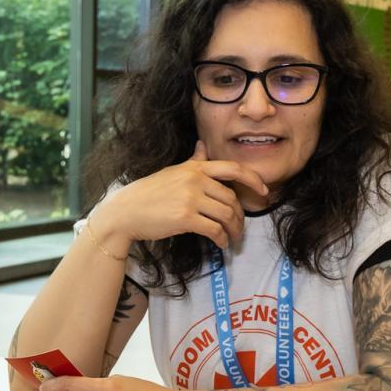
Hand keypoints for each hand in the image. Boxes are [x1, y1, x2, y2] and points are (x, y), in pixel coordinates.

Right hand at [92, 141, 268, 252]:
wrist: (126, 210)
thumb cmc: (149, 193)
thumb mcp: (173, 172)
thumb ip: (193, 161)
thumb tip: (203, 146)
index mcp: (195, 167)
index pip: (232, 169)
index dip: (253, 179)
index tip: (264, 190)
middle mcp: (195, 179)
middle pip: (231, 199)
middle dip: (240, 217)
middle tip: (240, 229)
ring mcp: (191, 198)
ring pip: (226, 215)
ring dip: (234, 231)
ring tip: (233, 239)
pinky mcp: (186, 217)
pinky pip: (214, 229)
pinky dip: (222, 239)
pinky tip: (221, 244)